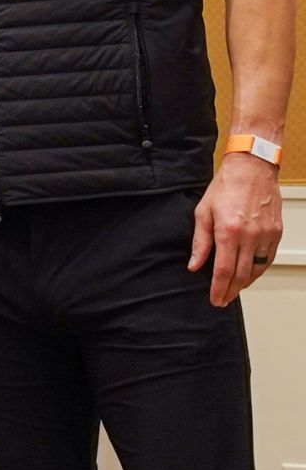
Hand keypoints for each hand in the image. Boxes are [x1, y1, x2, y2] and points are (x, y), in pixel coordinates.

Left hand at [188, 153, 283, 306]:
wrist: (252, 169)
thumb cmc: (225, 187)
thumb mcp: (203, 212)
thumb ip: (200, 241)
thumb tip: (195, 265)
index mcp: (228, 231)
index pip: (224, 269)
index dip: (219, 288)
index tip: (214, 299)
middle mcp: (250, 235)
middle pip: (241, 274)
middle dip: (231, 291)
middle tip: (222, 300)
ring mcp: (266, 234)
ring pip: (257, 269)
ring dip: (245, 283)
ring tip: (234, 290)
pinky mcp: (276, 232)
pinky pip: (268, 258)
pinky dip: (259, 270)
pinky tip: (250, 274)